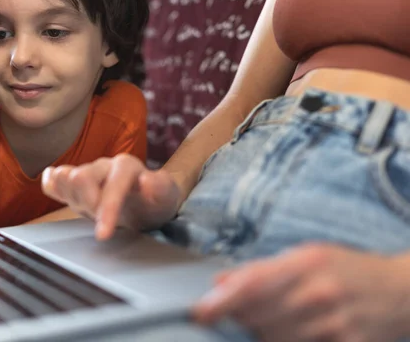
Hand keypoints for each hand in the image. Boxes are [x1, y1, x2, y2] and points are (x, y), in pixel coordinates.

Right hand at [42, 154, 180, 239]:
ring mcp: (86, 173)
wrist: (147, 200)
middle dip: (88, 204)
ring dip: (72, 199)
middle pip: (80, 177)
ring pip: (64, 178)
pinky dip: (51, 184)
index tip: (103, 235)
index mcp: (126, 166)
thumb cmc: (156, 201)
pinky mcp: (73, 183)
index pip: (112, 185)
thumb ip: (161, 188)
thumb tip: (146, 181)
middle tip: (100, 218)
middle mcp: (104, 166)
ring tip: (89, 209)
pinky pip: (53, 179)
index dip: (106, 211)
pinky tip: (58, 191)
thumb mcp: (167, 197)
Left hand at [193, 244, 409, 341]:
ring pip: (275, 339)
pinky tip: (289, 334)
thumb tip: (219, 282)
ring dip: (261, 335)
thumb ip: (260, 269)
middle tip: (238, 314)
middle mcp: (320, 293)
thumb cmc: (347, 269)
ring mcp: (335, 325)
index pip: (254, 284)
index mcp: (306, 263)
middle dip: (240, 319)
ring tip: (270, 322)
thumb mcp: (305, 256)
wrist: (400, 292)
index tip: (200, 313)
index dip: (222, 302)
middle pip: (259, 317)